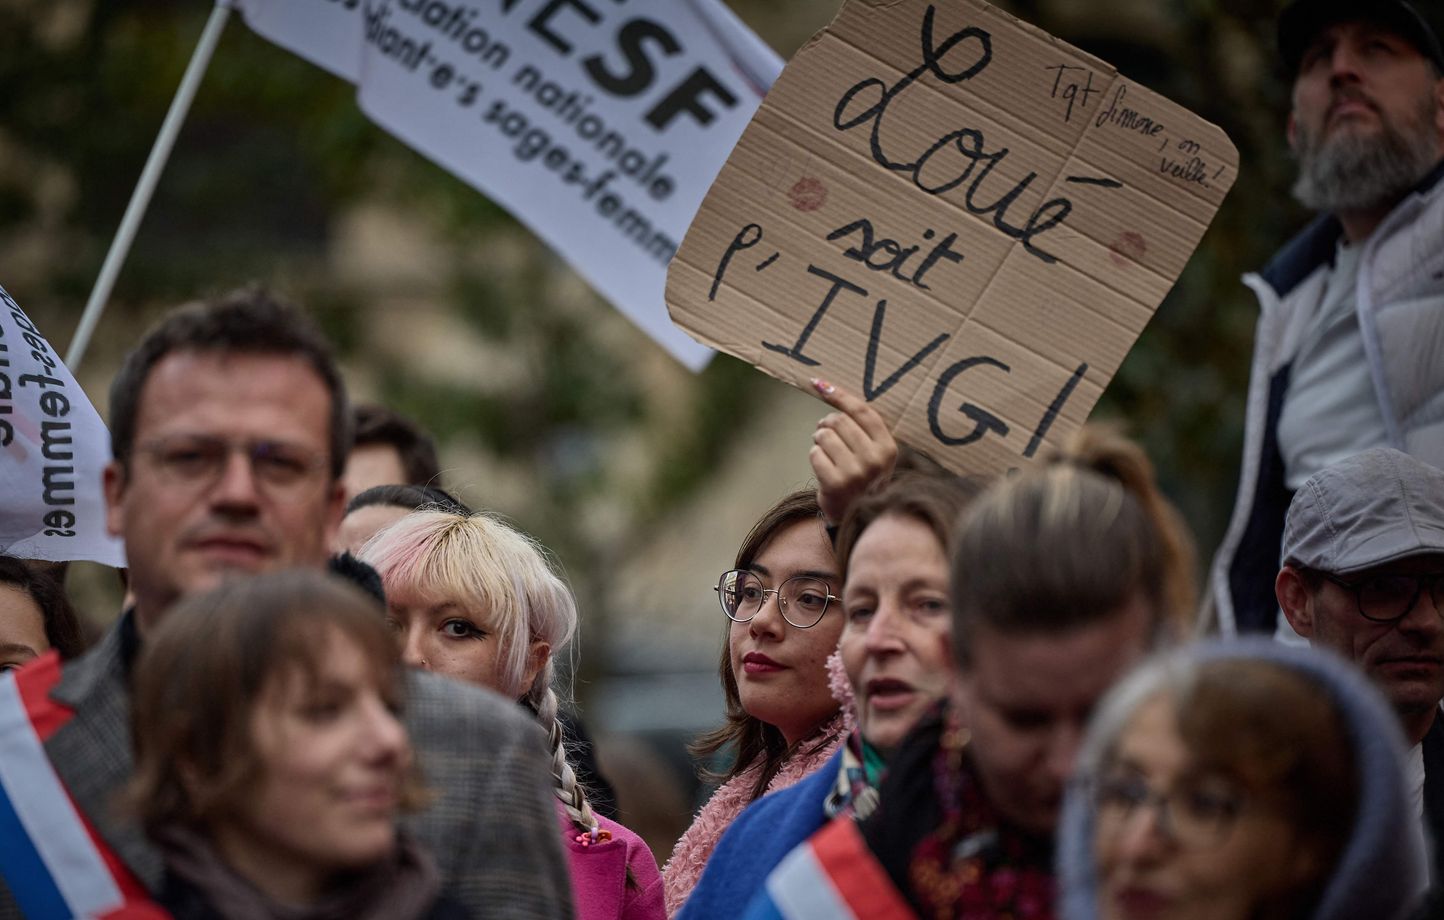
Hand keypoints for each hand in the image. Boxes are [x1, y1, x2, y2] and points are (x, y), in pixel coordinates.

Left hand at [809, 378, 896, 524]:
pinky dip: (814, 457)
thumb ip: (862, 428)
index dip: (840, 396)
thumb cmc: (863, 479)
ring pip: (824, 436)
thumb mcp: (875, 454)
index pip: (862, 412)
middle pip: (840, 422)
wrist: (859, 518)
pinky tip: (823, 467)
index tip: (820, 385)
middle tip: (824, 432)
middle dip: (827, 424)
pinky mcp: (836, 483)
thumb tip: (828, 388)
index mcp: (888, 448)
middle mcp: (875, 459)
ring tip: (826, 451)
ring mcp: (856, 472)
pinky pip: (815, 454)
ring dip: (819, 440)